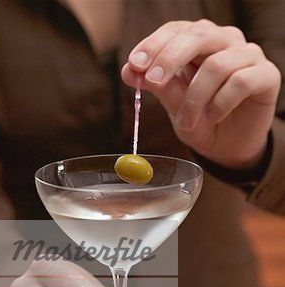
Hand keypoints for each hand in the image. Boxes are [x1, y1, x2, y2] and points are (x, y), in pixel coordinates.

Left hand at [122, 20, 280, 168]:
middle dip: (170, 59)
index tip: (135, 65)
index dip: (154, 44)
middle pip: (199, 35)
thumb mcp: (175, 106)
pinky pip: (241, 82)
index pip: (177, 30)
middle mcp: (225, 42)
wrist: (229, 146)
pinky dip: (221, 103)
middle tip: (154, 82)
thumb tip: (129, 70)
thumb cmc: (202, 121)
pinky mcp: (267, 75)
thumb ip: (158, 86)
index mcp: (200, 42)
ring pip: (217, 64)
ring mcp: (248, 56)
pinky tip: (214, 117)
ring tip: (185, 123)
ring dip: (195, 98)